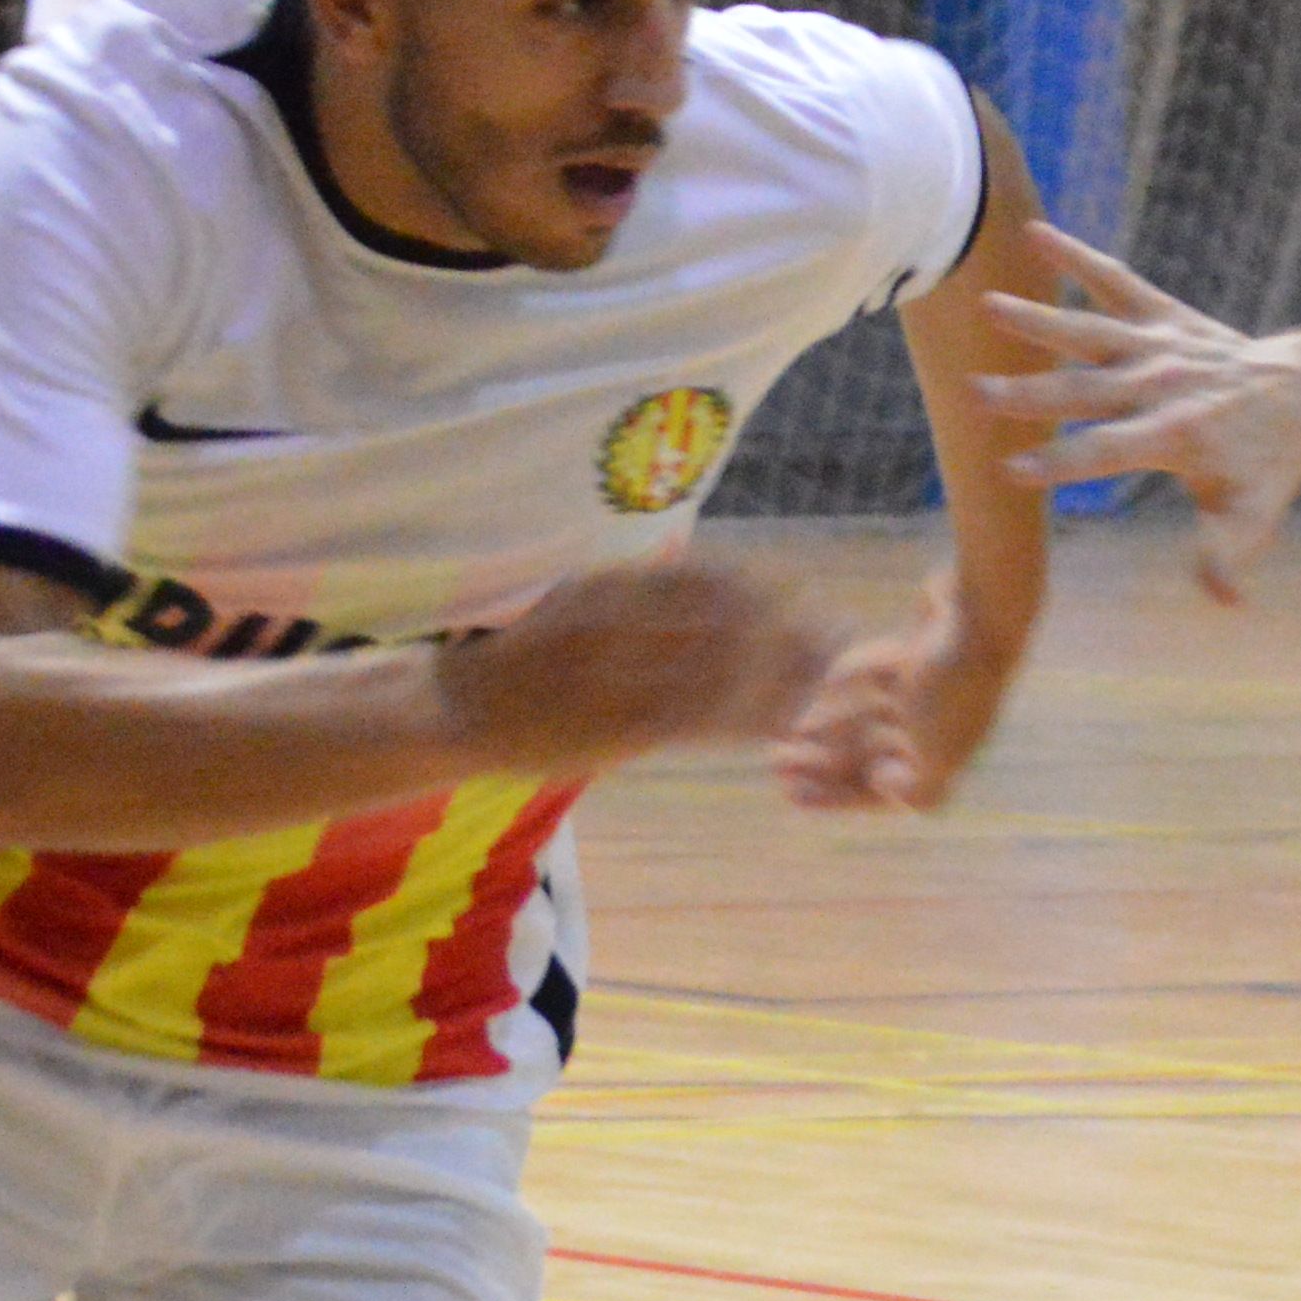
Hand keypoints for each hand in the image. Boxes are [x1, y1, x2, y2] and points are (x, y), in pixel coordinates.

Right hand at [428, 554, 833, 775]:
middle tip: (840, 642)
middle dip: (791, 633)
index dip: (766, 588)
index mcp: (613, 583)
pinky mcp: (620, 730)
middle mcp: (621, 622)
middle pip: (730, 622)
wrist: (460, 707)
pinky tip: (781, 732)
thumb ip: (643, 588)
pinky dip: (745, 726)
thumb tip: (707, 568)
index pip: (709, 577)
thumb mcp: (582, 599)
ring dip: (781, 682)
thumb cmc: (527, 655)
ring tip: (827, 691)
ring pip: (725, 676)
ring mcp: (621, 678)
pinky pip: (700, 726)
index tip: (805, 595)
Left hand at [770, 595, 1010, 811]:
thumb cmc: (958, 687)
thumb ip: (916, 790)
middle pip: (868, 755)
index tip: (790, 794)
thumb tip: (884, 786)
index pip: (879, 791)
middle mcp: (937, 731)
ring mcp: (929, 691)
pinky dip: (850, 680)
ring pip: (867, 716)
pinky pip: (875, 674)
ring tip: (790, 728)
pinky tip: (822, 682)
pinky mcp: (920, 654)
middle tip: (776, 760)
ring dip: (828, 725)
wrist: (984, 612)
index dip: (834, 797)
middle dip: (822, 762)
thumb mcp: (938, 754)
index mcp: (941, 761)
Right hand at [975, 224, 1300, 601]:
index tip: (1010, 471)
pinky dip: (1079, 256)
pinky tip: (1036, 231)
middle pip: (1085, 391)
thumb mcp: (1252, 517)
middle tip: (976, 393)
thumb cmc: (1268, 466)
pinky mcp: (1164, 316)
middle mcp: (1162, 385)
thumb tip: (1224, 603)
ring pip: (1091, 331)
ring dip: (1040, 320)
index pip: (1107, 452)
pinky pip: (1117, 282)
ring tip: (989, 306)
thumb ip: (1227, 557)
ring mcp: (1160, 346)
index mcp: (1174, 436)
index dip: (1060, 464)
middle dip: (1030, 395)